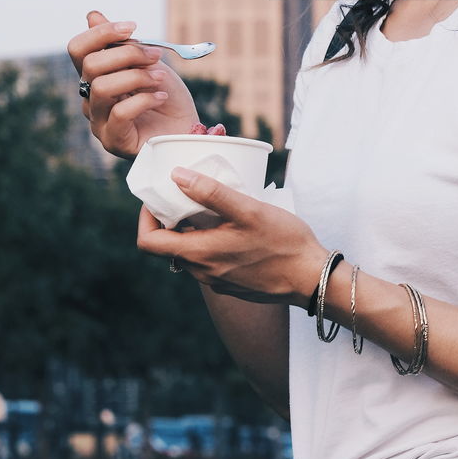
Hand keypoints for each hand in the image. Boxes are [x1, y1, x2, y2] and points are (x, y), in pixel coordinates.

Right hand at [67, 11, 195, 158]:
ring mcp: (99, 122)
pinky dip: (144, 99)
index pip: (78, 50)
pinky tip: (161, 98)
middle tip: (155, 56)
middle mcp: (90, 99)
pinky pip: (119, 113)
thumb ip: (121, 44)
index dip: (101, 33)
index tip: (133, 27)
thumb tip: (92, 16)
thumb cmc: (166, 97)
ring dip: (137, 76)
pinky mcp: (113, 140)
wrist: (186, 131)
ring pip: (101, 87)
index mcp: (95, 77)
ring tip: (159, 78)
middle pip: (90, 65)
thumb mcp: (148, 63)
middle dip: (128, 54)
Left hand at [136, 168, 327, 306]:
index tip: (159, 196)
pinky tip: (233, 226)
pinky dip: (210, 241)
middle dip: (172, 218)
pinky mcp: (232, 283)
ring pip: (190, 253)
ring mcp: (217, 281)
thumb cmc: (283, 242)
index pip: (149, 242)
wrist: (311, 278)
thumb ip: (211, 193)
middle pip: (168, 245)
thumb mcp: (248, 209)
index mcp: (199, 254)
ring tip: (213, 206)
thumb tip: (177, 176)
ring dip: (193, 230)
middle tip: (188, 193)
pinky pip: (209, 261)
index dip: (146, 217)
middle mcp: (202, 273)